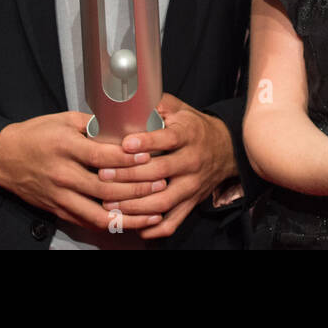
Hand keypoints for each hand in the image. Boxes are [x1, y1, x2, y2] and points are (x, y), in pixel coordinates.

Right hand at [0, 112, 168, 232]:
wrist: (3, 157)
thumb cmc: (34, 135)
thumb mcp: (62, 119)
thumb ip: (91, 124)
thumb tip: (121, 125)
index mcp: (65, 147)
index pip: (101, 157)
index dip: (128, 160)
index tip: (149, 158)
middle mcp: (63, 174)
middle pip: (105, 188)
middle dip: (137, 189)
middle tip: (161, 184)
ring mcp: (60, 195)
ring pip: (99, 213)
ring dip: (129, 215)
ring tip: (153, 212)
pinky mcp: (58, 209)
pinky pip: (88, 222)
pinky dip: (110, 224)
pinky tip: (129, 222)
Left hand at [95, 93, 236, 238]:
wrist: (225, 149)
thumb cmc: (194, 127)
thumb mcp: (180, 109)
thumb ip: (157, 104)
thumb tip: (129, 98)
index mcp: (189, 135)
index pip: (168, 139)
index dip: (146, 142)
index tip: (125, 144)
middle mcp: (192, 162)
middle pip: (160, 172)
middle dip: (129, 176)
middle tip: (102, 175)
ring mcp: (192, 186)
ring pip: (163, 201)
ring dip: (135, 205)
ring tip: (109, 204)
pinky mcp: (191, 203)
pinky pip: (174, 221)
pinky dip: (154, 228)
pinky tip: (134, 225)